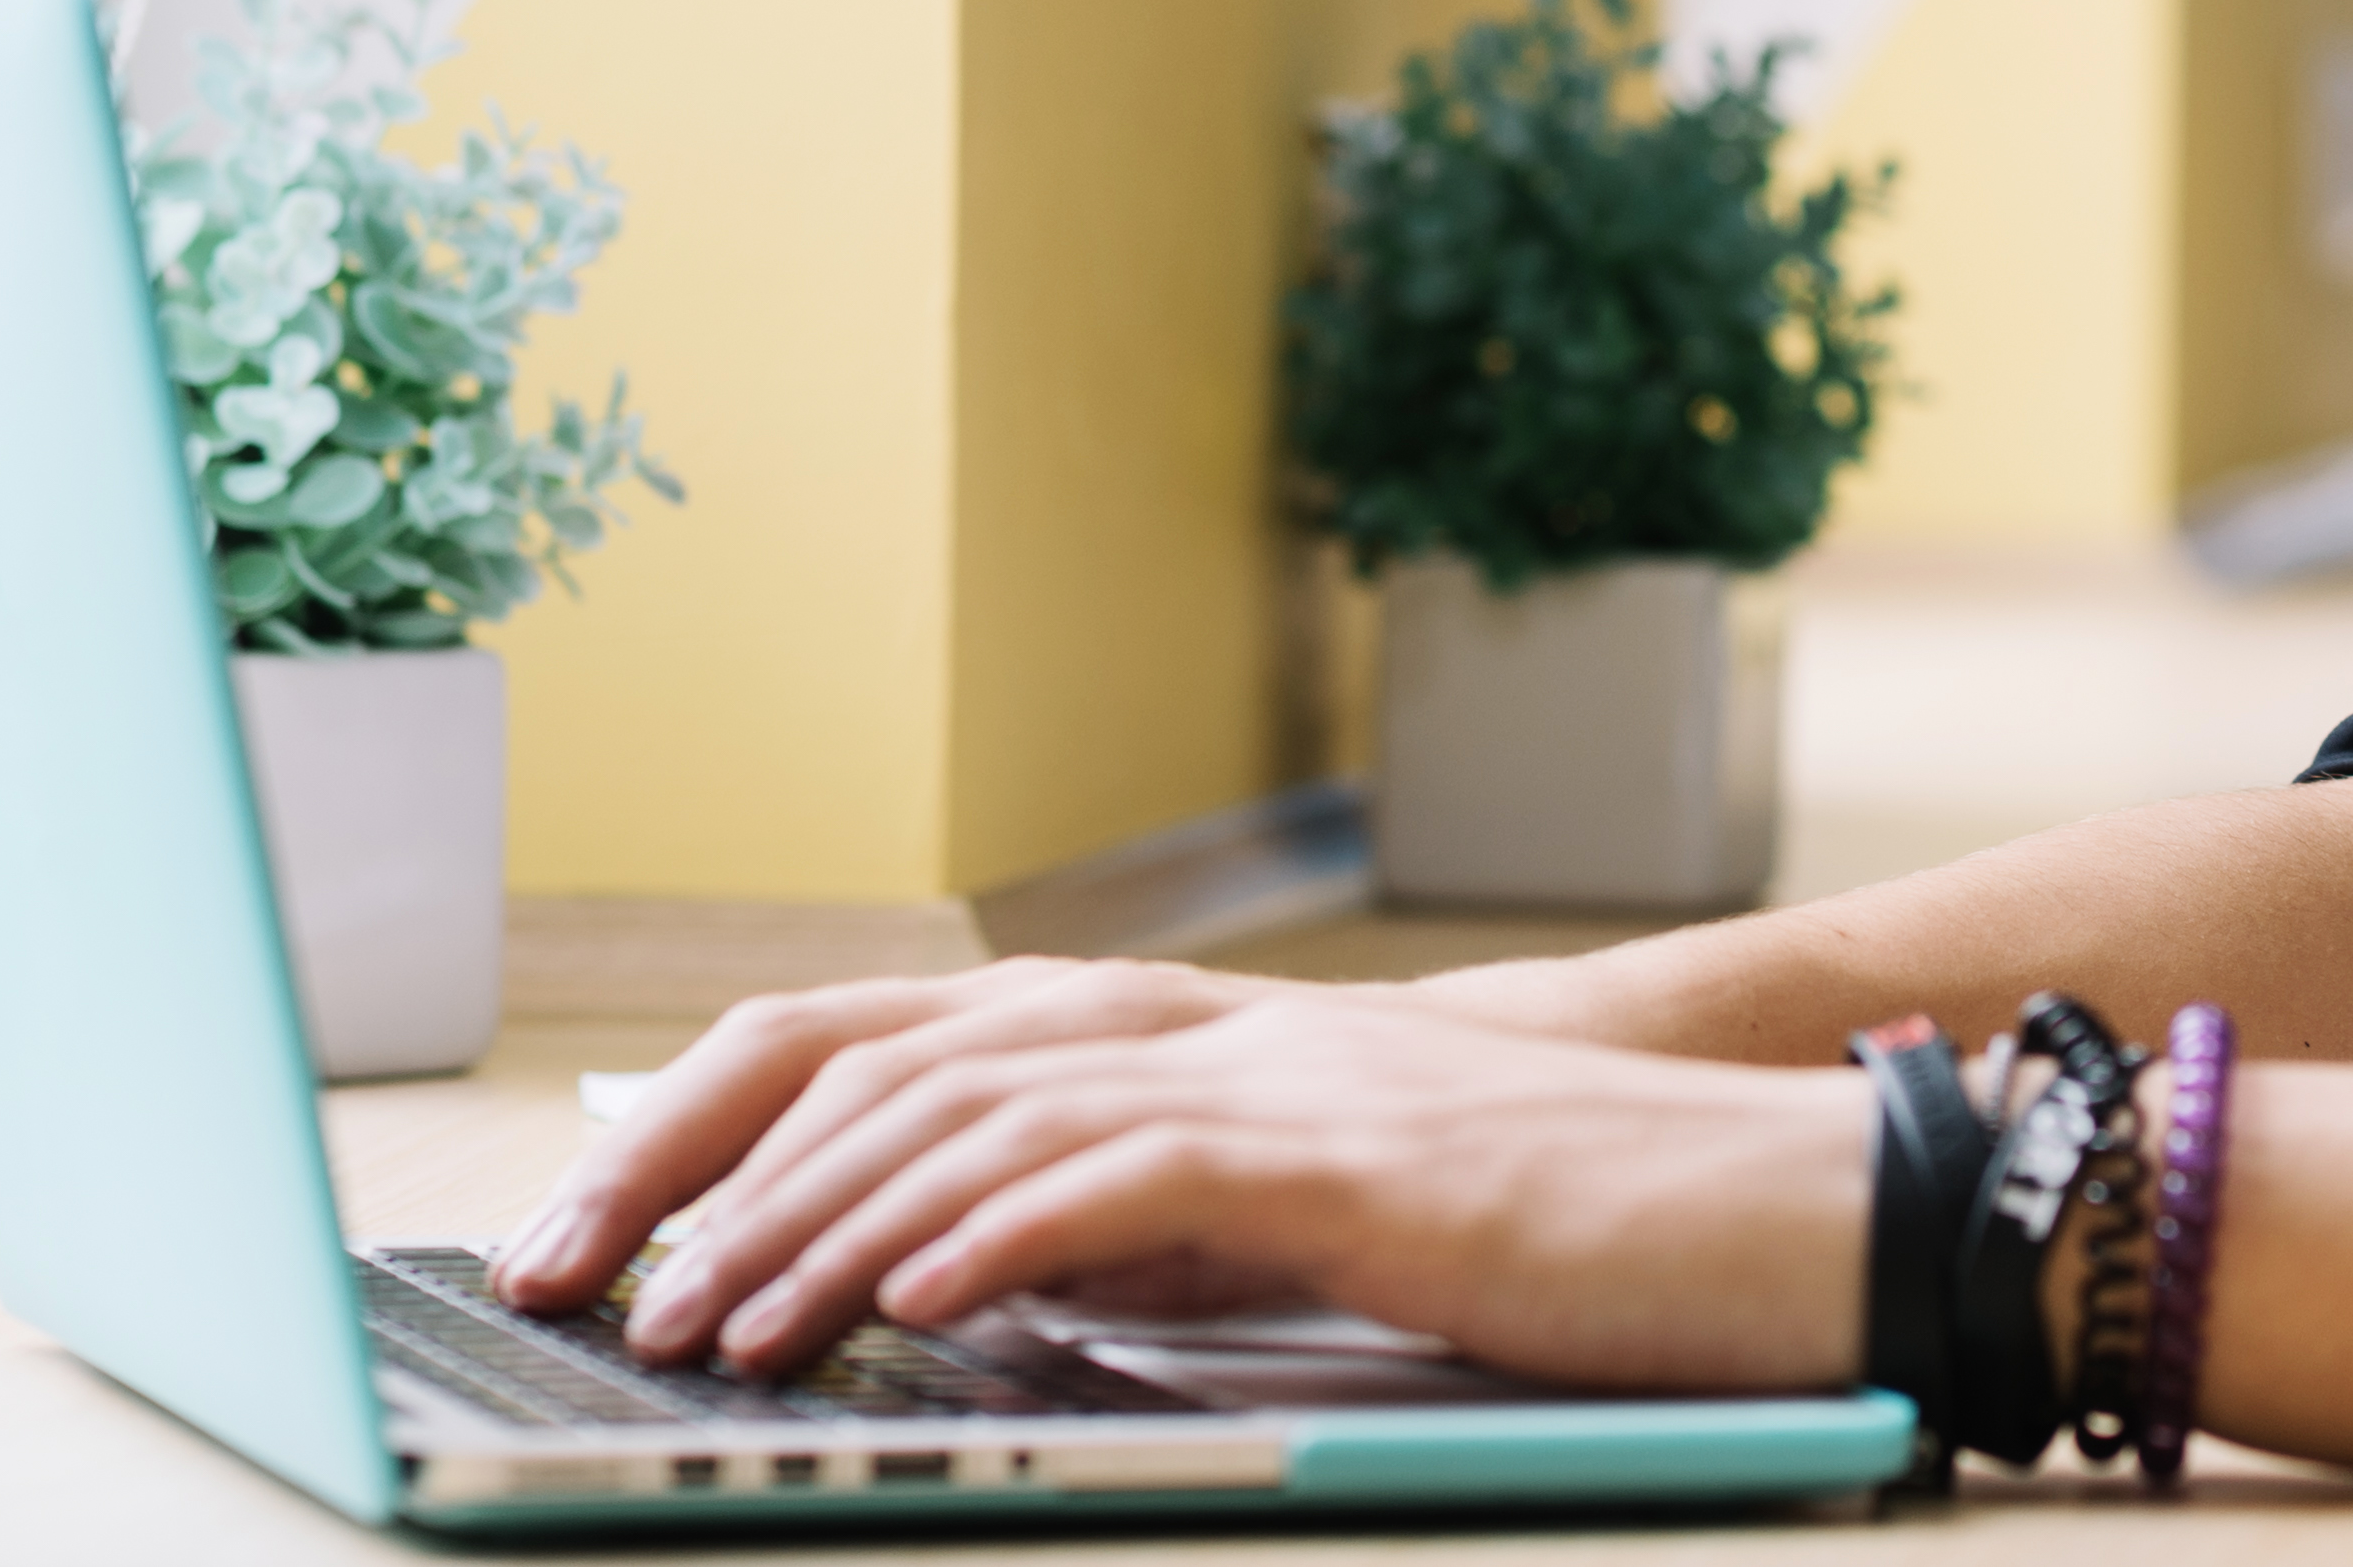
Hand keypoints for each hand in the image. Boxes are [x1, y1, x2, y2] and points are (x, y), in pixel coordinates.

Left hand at [589, 992, 1874, 1390]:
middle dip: (712, 1177)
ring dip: (825, 1224)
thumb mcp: (1289, 1228)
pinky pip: (1144, 1172)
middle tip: (590, 1295)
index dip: (711, 1129)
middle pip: (894, 1056)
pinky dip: (1012, 1227)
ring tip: (719, 1322)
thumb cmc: (1544, 1238)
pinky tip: (918, 1294)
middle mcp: (1205, 1031)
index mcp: (1175, 1044)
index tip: (593, 1244)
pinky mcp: (1354, 1157)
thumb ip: (1134, 1229)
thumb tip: (949, 1275)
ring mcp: (1280, 1081)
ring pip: (991, 1115)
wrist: (1761, 1205)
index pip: (880, 1039)